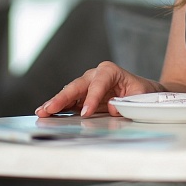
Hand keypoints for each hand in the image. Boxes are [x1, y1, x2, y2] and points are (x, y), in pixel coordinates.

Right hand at [35, 61, 160, 117]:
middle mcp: (95, 74)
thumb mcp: (140, 96)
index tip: (85, 113)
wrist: (142, 92)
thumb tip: (111, 106)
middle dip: (63, 98)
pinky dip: (58, 107)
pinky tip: (47, 112)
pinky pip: (69, 101)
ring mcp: (87, 84)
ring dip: (55, 103)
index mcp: (110, 71)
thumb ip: (127, 101)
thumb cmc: (142, 92)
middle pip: (77, 86)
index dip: (91, 98)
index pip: (98, 84)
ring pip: (69, 92)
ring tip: (42, 112)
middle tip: (50, 109)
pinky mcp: (83, 94)